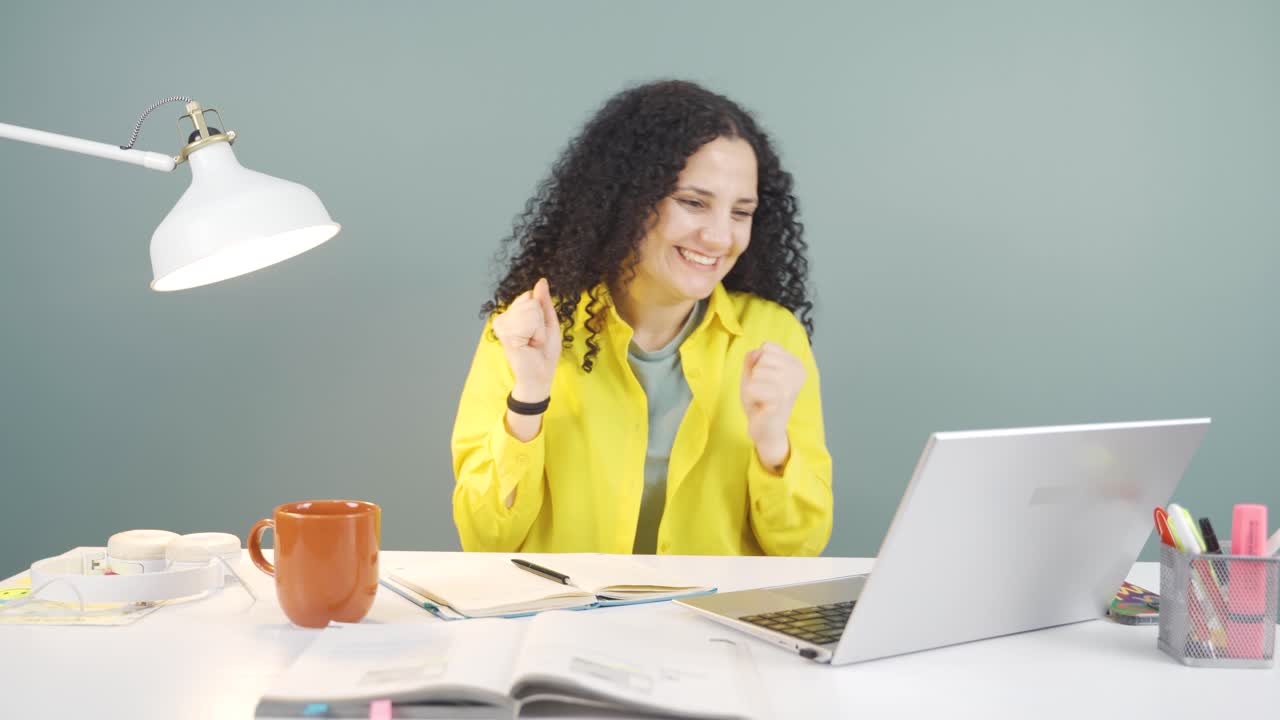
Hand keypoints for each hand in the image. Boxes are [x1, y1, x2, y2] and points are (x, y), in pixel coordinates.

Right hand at [491, 278, 561, 401]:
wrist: (541, 374)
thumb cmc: (545, 352)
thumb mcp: (550, 322)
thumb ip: (544, 302)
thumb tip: (541, 281)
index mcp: (516, 314)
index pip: (530, 296)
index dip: (541, 312)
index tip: (540, 329)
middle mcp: (507, 317)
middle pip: (530, 301)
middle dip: (540, 321)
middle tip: (536, 338)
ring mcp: (504, 325)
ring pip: (529, 309)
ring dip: (537, 328)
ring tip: (532, 342)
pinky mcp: (505, 333)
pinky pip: (527, 320)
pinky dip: (534, 333)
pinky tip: (528, 344)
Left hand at [740, 342, 805, 470]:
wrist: (767, 430)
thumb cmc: (762, 400)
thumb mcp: (753, 373)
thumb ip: (753, 358)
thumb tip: (757, 352)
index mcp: (796, 364)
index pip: (766, 347)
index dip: (758, 363)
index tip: (765, 380)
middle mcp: (797, 374)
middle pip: (762, 359)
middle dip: (754, 376)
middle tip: (762, 391)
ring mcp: (790, 387)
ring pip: (756, 373)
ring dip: (751, 387)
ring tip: (761, 399)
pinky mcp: (780, 401)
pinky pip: (751, 389)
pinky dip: (749, 397)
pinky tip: (759, 406)